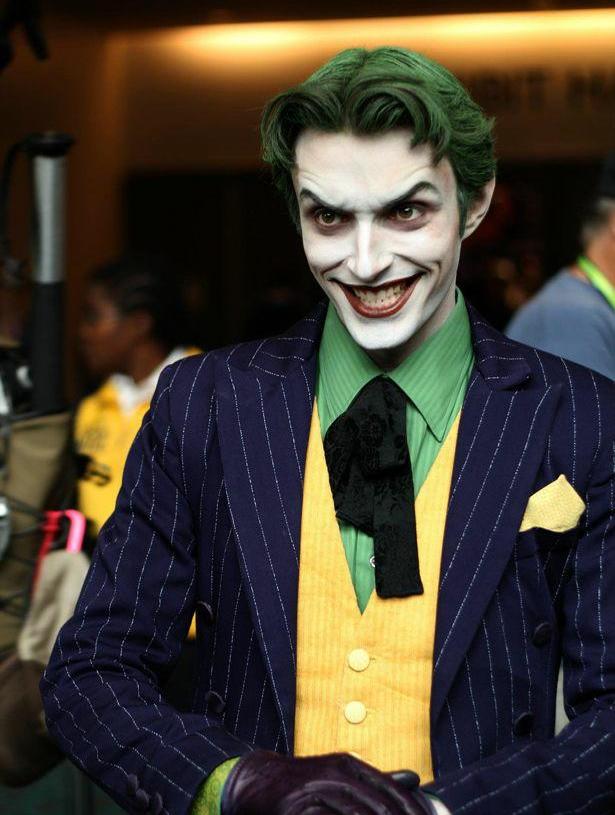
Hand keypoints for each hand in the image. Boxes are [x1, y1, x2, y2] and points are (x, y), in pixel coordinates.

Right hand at [221, 750, 434, 814]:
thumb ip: (375, 780)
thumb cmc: (303, 783)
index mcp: (350, 765)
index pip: (393, 791)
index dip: (414, 811)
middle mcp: (336, 775)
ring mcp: (316, 792)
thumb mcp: (339, 774)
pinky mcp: (298, 809)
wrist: (256, 783)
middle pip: (380, 807)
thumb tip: (414, 779)